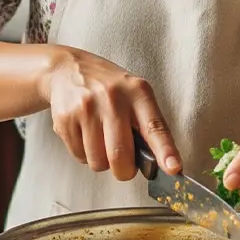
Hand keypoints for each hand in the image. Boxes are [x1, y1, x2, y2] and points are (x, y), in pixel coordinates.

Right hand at [43, 47, 180, 180]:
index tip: (174, 168)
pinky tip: (85, 134)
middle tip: (124, 163)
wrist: (68, 69)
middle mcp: (112, 98)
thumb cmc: (108, 87)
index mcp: (137, 92)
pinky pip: (80, 157)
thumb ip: (147, 124)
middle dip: (124, 170)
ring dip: (102, 161)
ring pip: (98, 162)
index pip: (155, 126)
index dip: (165, 150)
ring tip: (101, 139)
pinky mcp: (65, 120)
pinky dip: (85, 154)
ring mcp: (86, 109)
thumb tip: (160, 163)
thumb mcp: (134, 93)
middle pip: (120, 155)